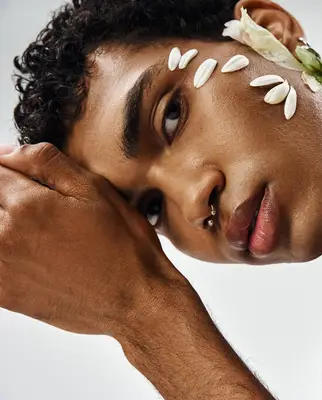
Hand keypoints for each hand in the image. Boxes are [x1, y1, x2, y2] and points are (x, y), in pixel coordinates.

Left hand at [0, 143, 186, 335]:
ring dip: (5, 221)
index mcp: (28, 205)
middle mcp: (4, 236)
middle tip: (40, 208)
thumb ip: (48, 163)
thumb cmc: (124, 247)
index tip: (21, 175)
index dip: (4, 166)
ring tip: (39, 229)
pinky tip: (29, 252)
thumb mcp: (97, 191)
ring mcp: (1, 268)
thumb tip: (9, 152)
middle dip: (6, 195)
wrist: (135, 301)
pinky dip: (4, 252)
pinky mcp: (4, 294)